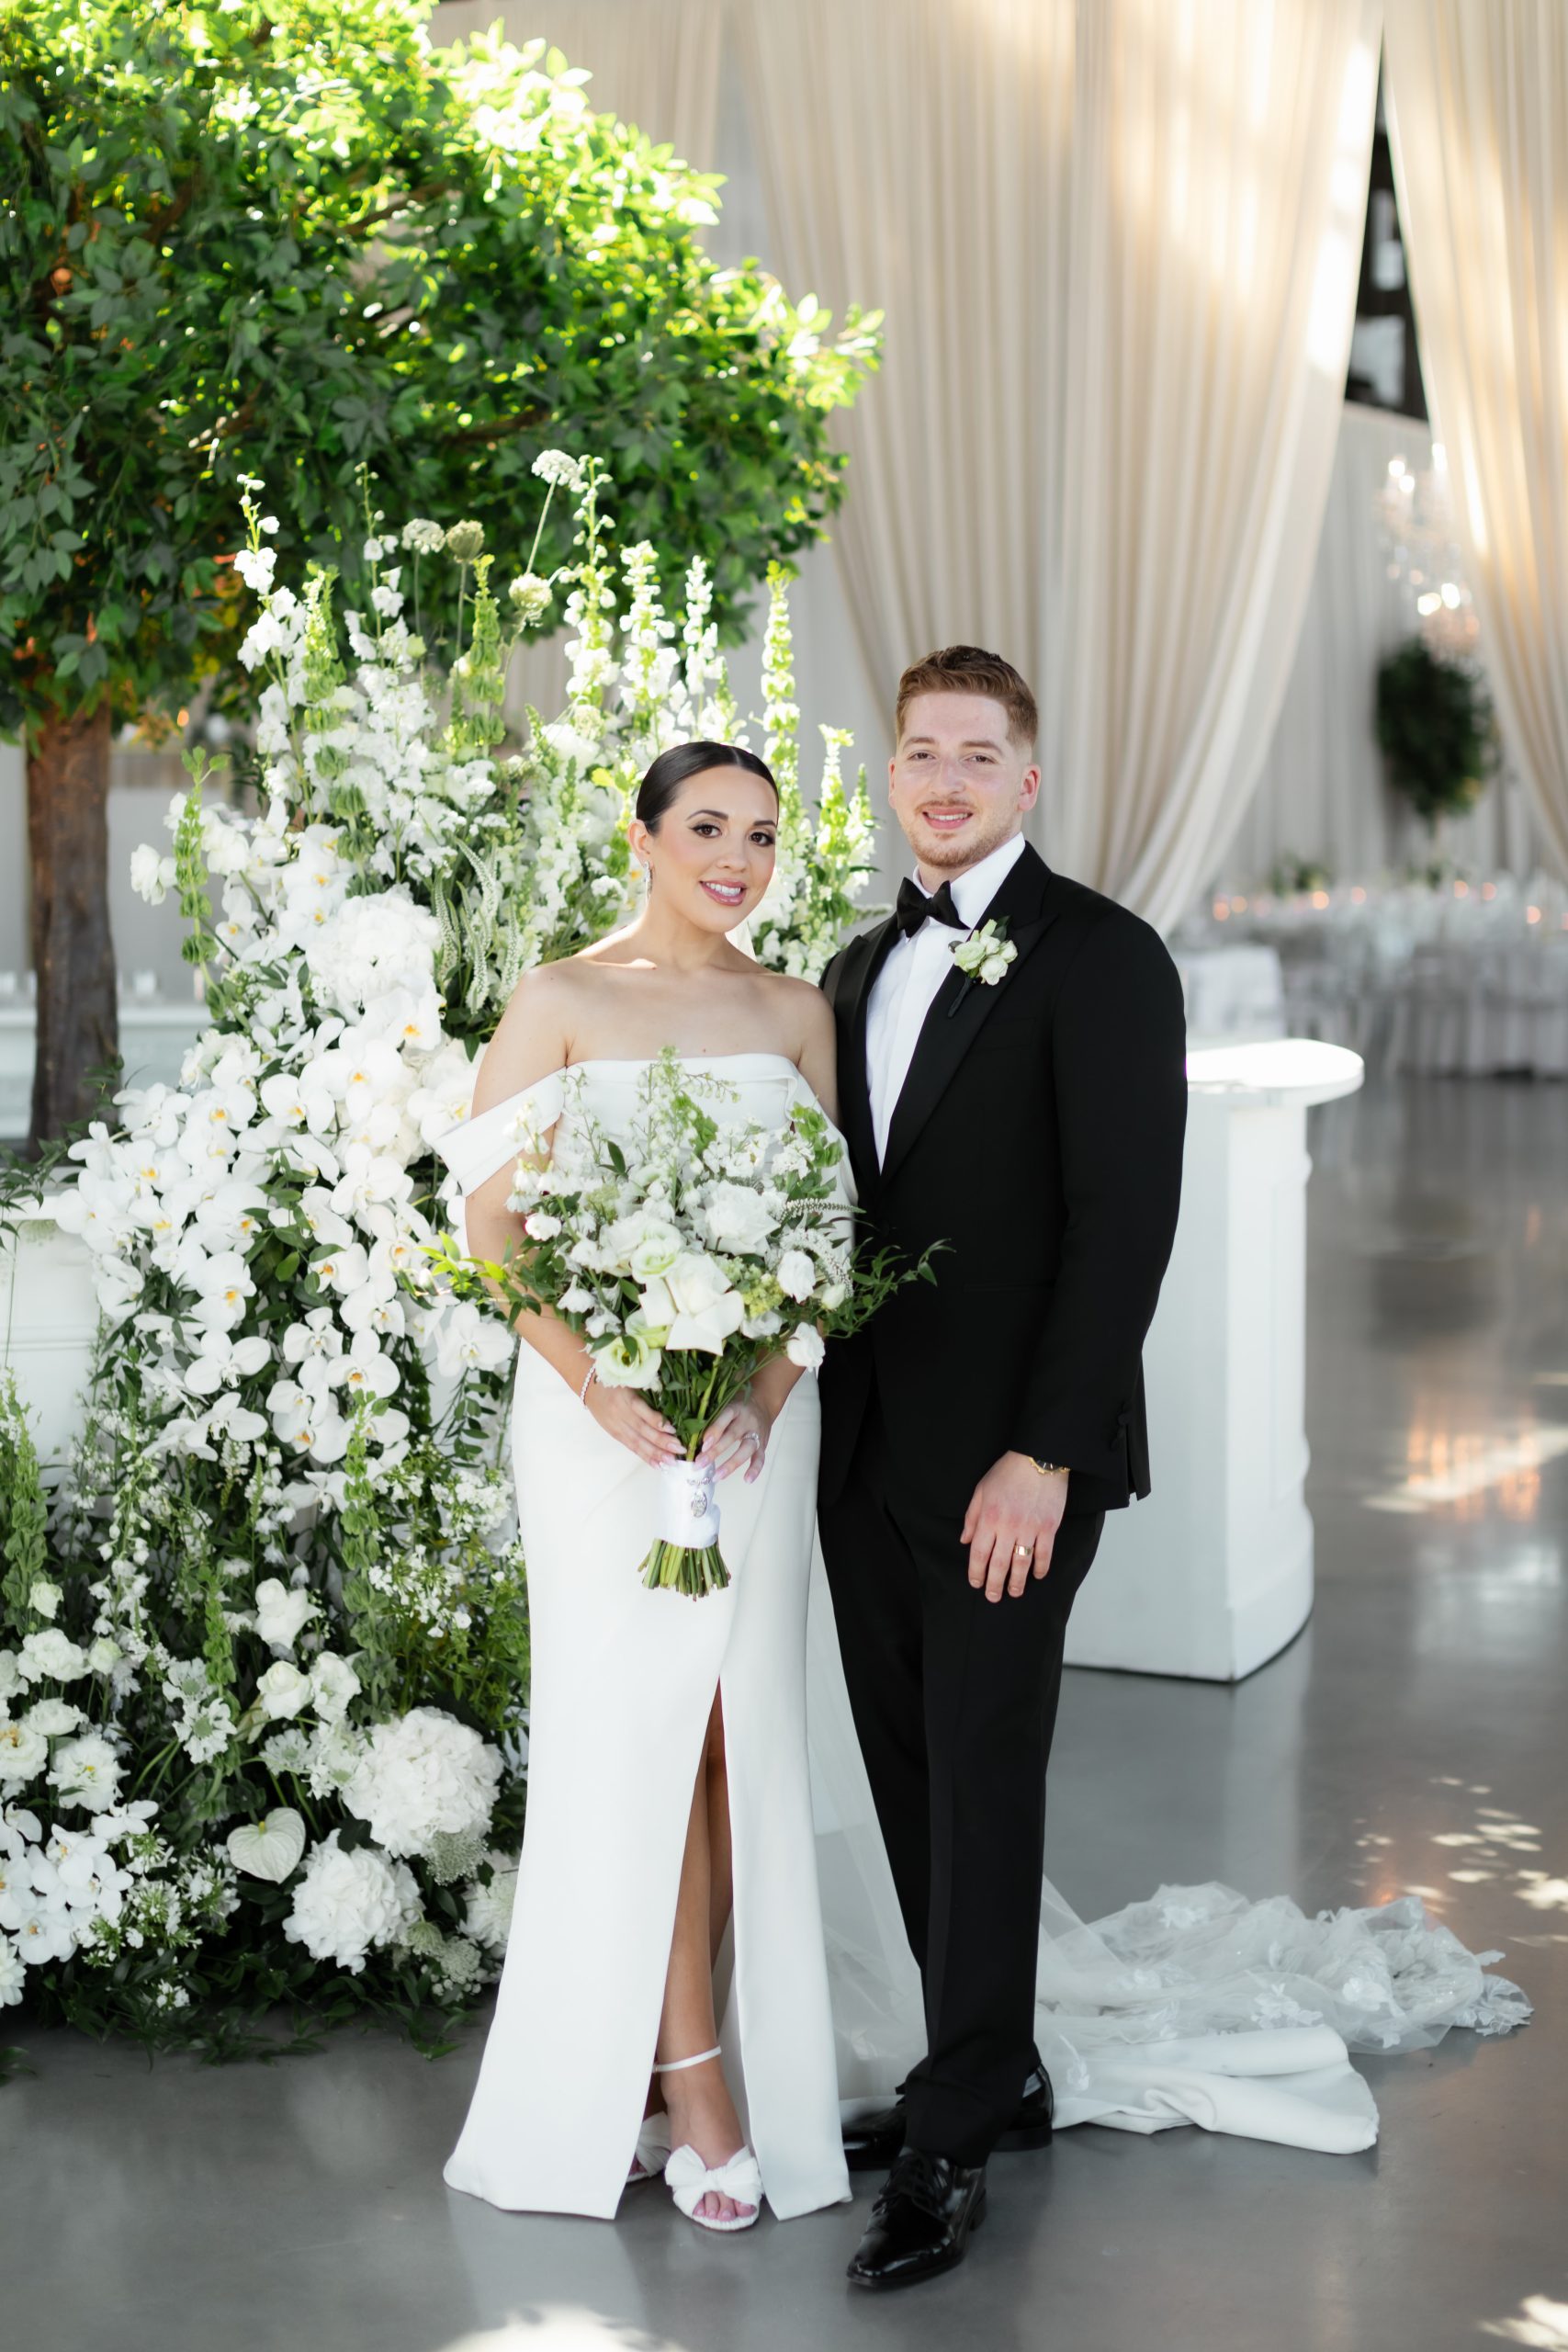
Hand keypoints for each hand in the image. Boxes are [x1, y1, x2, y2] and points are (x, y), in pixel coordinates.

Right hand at [584, 1378, 682, 1467]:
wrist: (589, 1386)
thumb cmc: (616, 1381)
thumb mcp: (632, 1381)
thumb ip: (648, 1393)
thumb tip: (672, 1408)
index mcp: (626, 1398)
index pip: (643, 1413)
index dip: (658, 1422)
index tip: (674, 1430)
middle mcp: (621, 1414)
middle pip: (642, 1430)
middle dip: (661, 1442)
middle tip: (679, 1450)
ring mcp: (617, 1425)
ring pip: (637, 1442)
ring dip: (655, 1453)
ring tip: (670, 1461)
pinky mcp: (615, 1434)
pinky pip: (631, 1447)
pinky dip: (644, 1456)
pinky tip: (656, 1464)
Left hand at [698, 1395, 772, 1483]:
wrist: (763, 1404)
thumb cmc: (737, 1408)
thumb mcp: (726, 1405)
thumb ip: (713, 1418)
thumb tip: (692, 1436)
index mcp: (736, 1408)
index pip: (725, 1417)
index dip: (715, 1430)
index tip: (703, 1444)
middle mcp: (747, 1420)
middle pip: (732, 1435)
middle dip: (715, 1451)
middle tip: (700, 1464)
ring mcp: (756, 1433)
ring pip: (746, 1448)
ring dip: (732, 1464)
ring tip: (717, 1476)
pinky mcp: (763, 1444)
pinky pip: (761, 1457)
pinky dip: (755, 1469)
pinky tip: (747, 1480)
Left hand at [960, 1451, 1069, 1601]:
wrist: (1038, 1458)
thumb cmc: (1007, 1472)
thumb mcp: (981, 1490)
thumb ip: (972, 1517)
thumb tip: (965, 1540)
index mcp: (989, 1518)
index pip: (979, 1553)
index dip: (976, 1572)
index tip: (976, 1583)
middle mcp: (1008, 1526)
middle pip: (999, 1564)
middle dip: (994, 1584)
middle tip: (993, 1597)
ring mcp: (1030, 1528)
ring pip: (1022, 1563)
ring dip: (1017, 1582)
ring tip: (1014, 1592)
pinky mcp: (1049, 1527)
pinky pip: (1045, 1553)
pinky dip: (1041, 1568)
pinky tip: (1037, 1576)